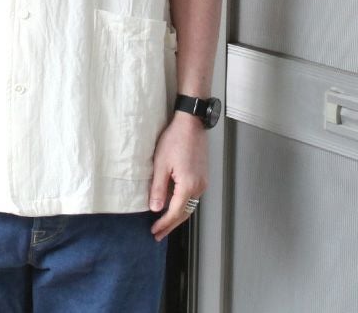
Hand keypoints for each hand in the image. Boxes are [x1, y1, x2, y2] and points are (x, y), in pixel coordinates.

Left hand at [148, 112, 208, 240]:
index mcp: (188, 185)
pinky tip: (173, 205)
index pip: (175, 213)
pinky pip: (193, 196)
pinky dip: (182, 204)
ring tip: (164, 223)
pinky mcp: (203, 176)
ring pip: (190, 206)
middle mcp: (199, 187)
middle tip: (158, 234)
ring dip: (177, 215)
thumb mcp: (160, 163)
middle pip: (185, 213)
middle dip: (170, 225)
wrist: (191, 124)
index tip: (154, 231)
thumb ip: (158, 188)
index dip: (164, 224)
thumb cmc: (175, 139)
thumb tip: (155, 208)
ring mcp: (203, 182)